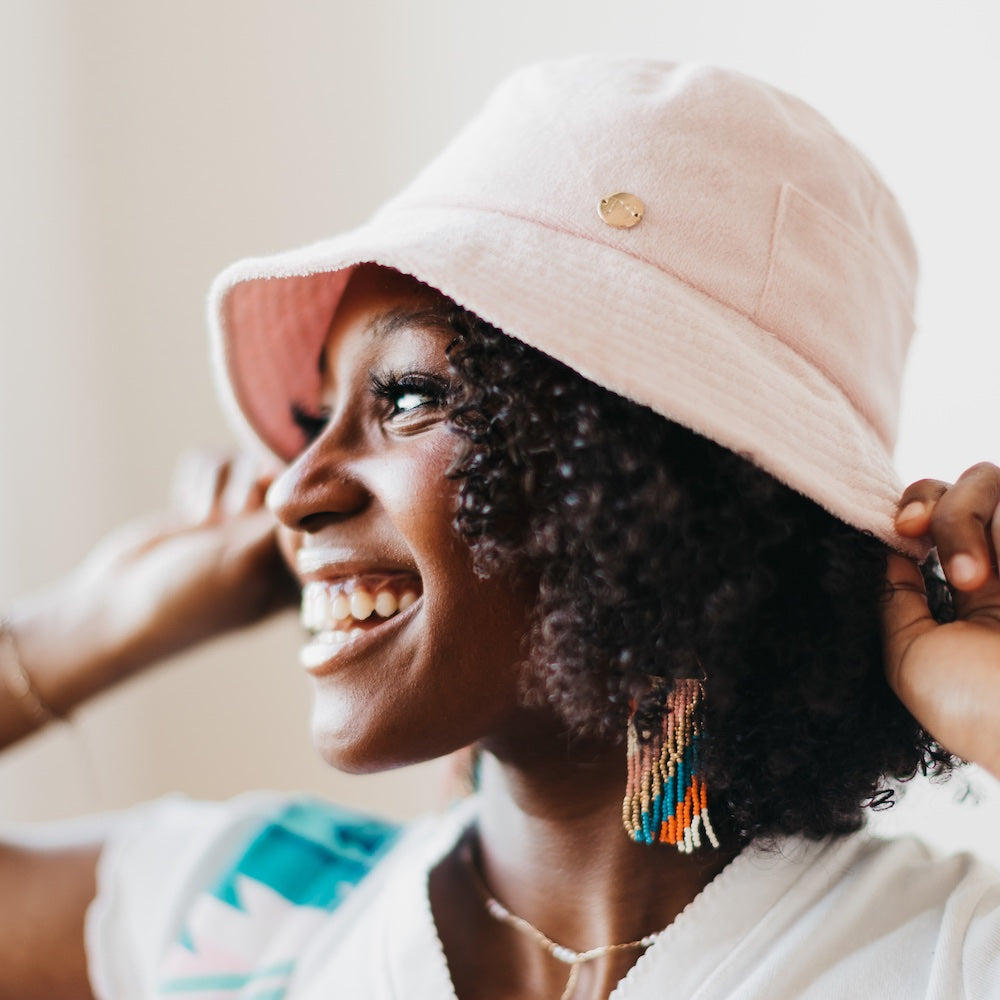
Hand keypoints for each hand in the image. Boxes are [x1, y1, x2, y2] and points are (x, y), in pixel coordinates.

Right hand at [7, 453, 297, 715]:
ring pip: (255, 460)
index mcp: (299, 569)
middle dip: (262, 485)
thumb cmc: (186, 597)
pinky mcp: (211, 500)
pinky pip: (220, 459)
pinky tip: (189, 511)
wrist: (115, 604)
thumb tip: (316, 487)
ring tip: (209, 520)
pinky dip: (202, 478)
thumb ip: (284, 524)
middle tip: (236, 514)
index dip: (305, 506)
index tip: (271, 521)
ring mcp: (243, 519)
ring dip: (228, 481)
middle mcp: (276, 541)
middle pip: (294, 477)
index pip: (329, 517)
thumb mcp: (244, 563)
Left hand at [883, 463, 999, 778]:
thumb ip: (896, 600)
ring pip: (991, 480)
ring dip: (964, 518)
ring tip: (970, 579)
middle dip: (931, 500)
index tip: (898, 529)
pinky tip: (989, 575)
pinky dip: (999, 525)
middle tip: (915, 532)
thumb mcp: (910, 657)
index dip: (914, 509)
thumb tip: (885, 552)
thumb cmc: (976, 707)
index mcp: (975, 593)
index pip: (939, 519)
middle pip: (965, 485)